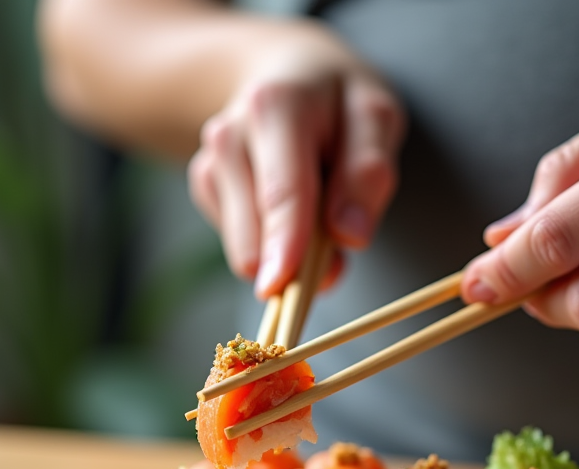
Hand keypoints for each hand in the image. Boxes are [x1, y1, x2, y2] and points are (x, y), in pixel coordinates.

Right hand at [187, 33, 405, 298]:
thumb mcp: (374, 117)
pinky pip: (242, 244)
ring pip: (246, 249)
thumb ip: (369, 173)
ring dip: (289, 251)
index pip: (283, 193)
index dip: (285, 246)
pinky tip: (284, 200)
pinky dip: (271, 239)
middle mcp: (229, 135)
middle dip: (301, 261)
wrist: (281, 71)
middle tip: (340, 238)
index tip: (279, 287)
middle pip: (256, 233)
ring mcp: (210, 163)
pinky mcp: (204, 188)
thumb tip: (349, 237)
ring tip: (316, 202)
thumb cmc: (336, 100)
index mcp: (276, 107)